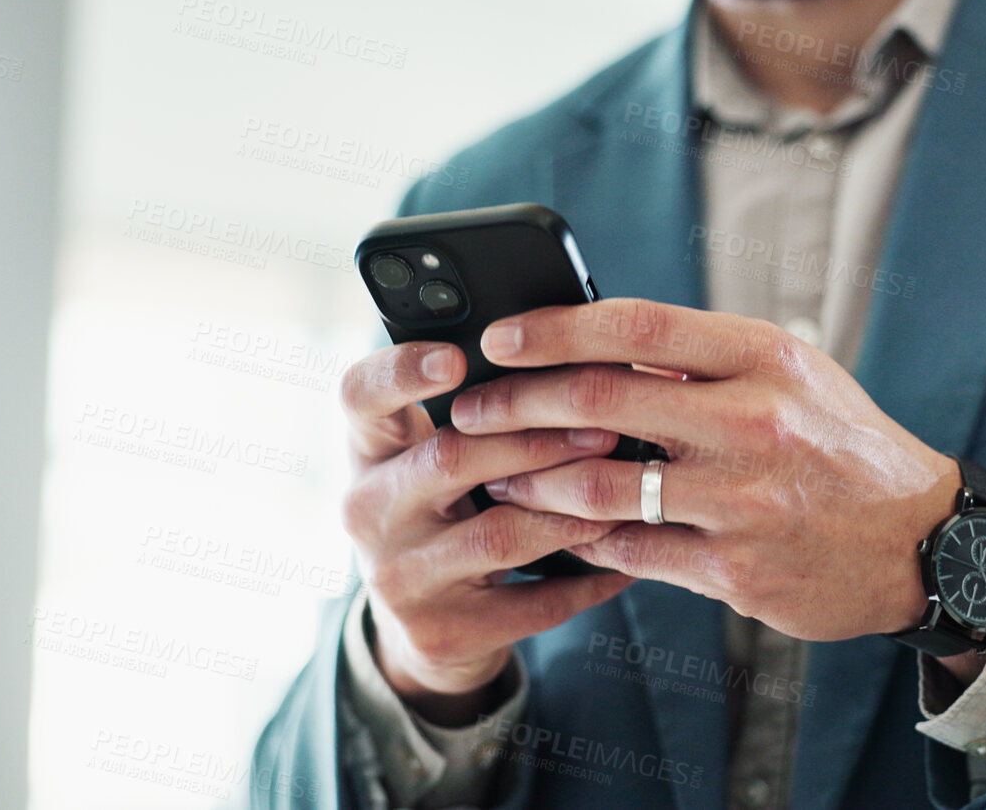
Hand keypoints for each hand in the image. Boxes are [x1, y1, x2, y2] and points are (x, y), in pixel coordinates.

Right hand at [338, 341, 634, 723]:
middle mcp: (369, 511)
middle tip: (604, 429)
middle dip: (536, 441)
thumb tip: (572, 354)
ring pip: (498, 535)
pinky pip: (531, 603)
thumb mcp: (436, 460)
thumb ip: (476, 413)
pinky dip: (586, 581)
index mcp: (368, 451)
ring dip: (570, 510)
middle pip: (449, 459)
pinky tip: (626, 561)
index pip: (359, 395)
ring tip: (623, 491)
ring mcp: (400, 578)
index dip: (402, 371)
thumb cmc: (448, 512)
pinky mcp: (441, 632)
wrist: (425, 627)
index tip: (456, 357)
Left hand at [450, 299, 958, 643]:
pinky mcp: (734, 569)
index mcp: (764, 357)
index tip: (499, 337)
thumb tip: (598, 345)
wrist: (919, 541)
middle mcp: (753, 421)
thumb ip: (706, 360)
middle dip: (516, 405)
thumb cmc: (842, 445)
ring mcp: (742, 500)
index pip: (636, 328)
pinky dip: (579, 538)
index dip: (553, 329)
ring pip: (598, 484)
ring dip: (530, 480)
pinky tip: (554, 529)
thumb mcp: (794, 374)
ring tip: (497, 476)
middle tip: (471, 410)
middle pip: (600, 401)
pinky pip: (627, 550)